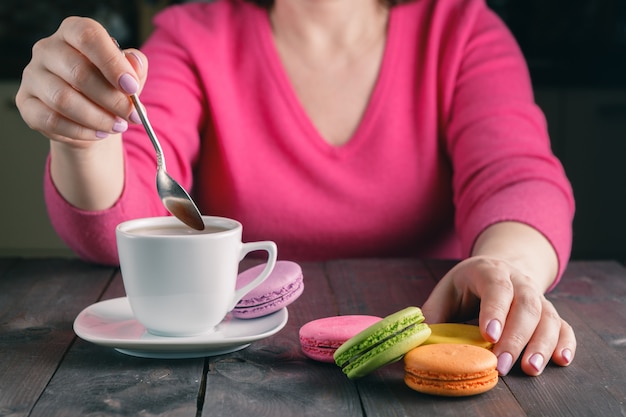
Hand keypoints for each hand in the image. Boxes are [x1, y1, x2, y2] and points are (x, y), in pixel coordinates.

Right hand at [16, 16, 147, 146]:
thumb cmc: (108, 87)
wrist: (88, 116)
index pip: (88, 36)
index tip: (132, 88)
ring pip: (63, 99)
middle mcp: (47, 49)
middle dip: (112, 99)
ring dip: (97, 118)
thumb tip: (135, 63)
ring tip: (118, 126)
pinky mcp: (26, 103)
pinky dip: (81, 131)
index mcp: (73, 32)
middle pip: (78, 72)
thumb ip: (135, 67)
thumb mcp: (128, 75)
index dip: (112, 63)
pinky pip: (51, 120)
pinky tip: (98, 133)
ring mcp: (32, 75)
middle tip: (132, 116)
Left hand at [421, 256, 575, 375]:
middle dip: (515, 337)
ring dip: (541, 344)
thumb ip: (434, 313)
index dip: (494, 310)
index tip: (488, 335)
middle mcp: (519, 281)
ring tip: (530, 369)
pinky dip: (565, 344)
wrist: (500, 268)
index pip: (496, 287)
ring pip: (548, 317)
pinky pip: (564, 327)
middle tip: (502, 364)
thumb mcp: (447, 290)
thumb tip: (419, 340)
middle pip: (525, 305)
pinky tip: (560, 360)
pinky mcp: (550, 313)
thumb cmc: (467, 285)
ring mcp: (538, 296)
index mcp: (489, 270)